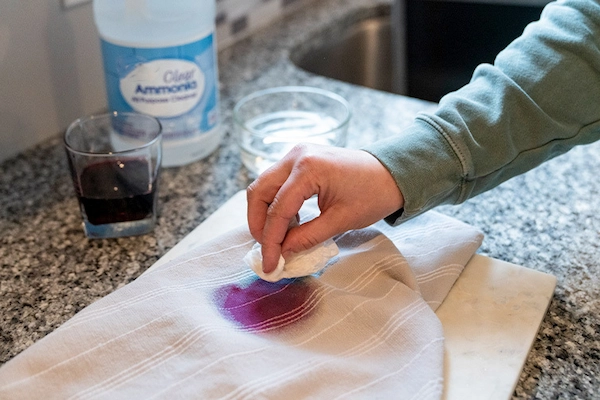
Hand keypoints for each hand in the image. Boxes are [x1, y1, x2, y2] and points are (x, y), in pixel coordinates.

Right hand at [246, 143, 403, 273]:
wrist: (392, 173)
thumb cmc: (372, 194)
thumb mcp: (341, 221)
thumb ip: (307, 237)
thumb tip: (282, 253)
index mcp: (309, 169)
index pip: (278, 210)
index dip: (271, 241)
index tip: (270, 265)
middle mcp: (296, 156)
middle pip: (259, 192)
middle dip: (258, 224)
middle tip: (267, 250)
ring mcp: (296, 153)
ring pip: (263, 186)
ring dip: (265, 213)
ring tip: (278, 239)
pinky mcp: (299, 158)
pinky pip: (276, 182)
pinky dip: (276, 203)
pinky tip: (289, 223)